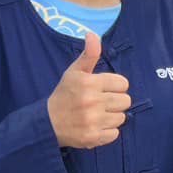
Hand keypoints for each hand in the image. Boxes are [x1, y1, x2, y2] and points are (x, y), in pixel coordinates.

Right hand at [48, 31, 130, 149]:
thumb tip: (93, 34)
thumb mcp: (74, 72)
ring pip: (121, 118)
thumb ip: (89, 54)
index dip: (115, 86)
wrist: (46, 123)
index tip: (103, 89)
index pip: (123, 83)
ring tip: (97, 114)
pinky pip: (115, 134)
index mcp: (90, 83)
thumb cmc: (64, 95)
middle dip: (115, 101)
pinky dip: (107, 132)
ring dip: (112, 116)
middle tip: (100, 103)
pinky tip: (95, 126)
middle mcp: (92, 102)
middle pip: (126, 101)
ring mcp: (93, 121)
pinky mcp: (92, 138)